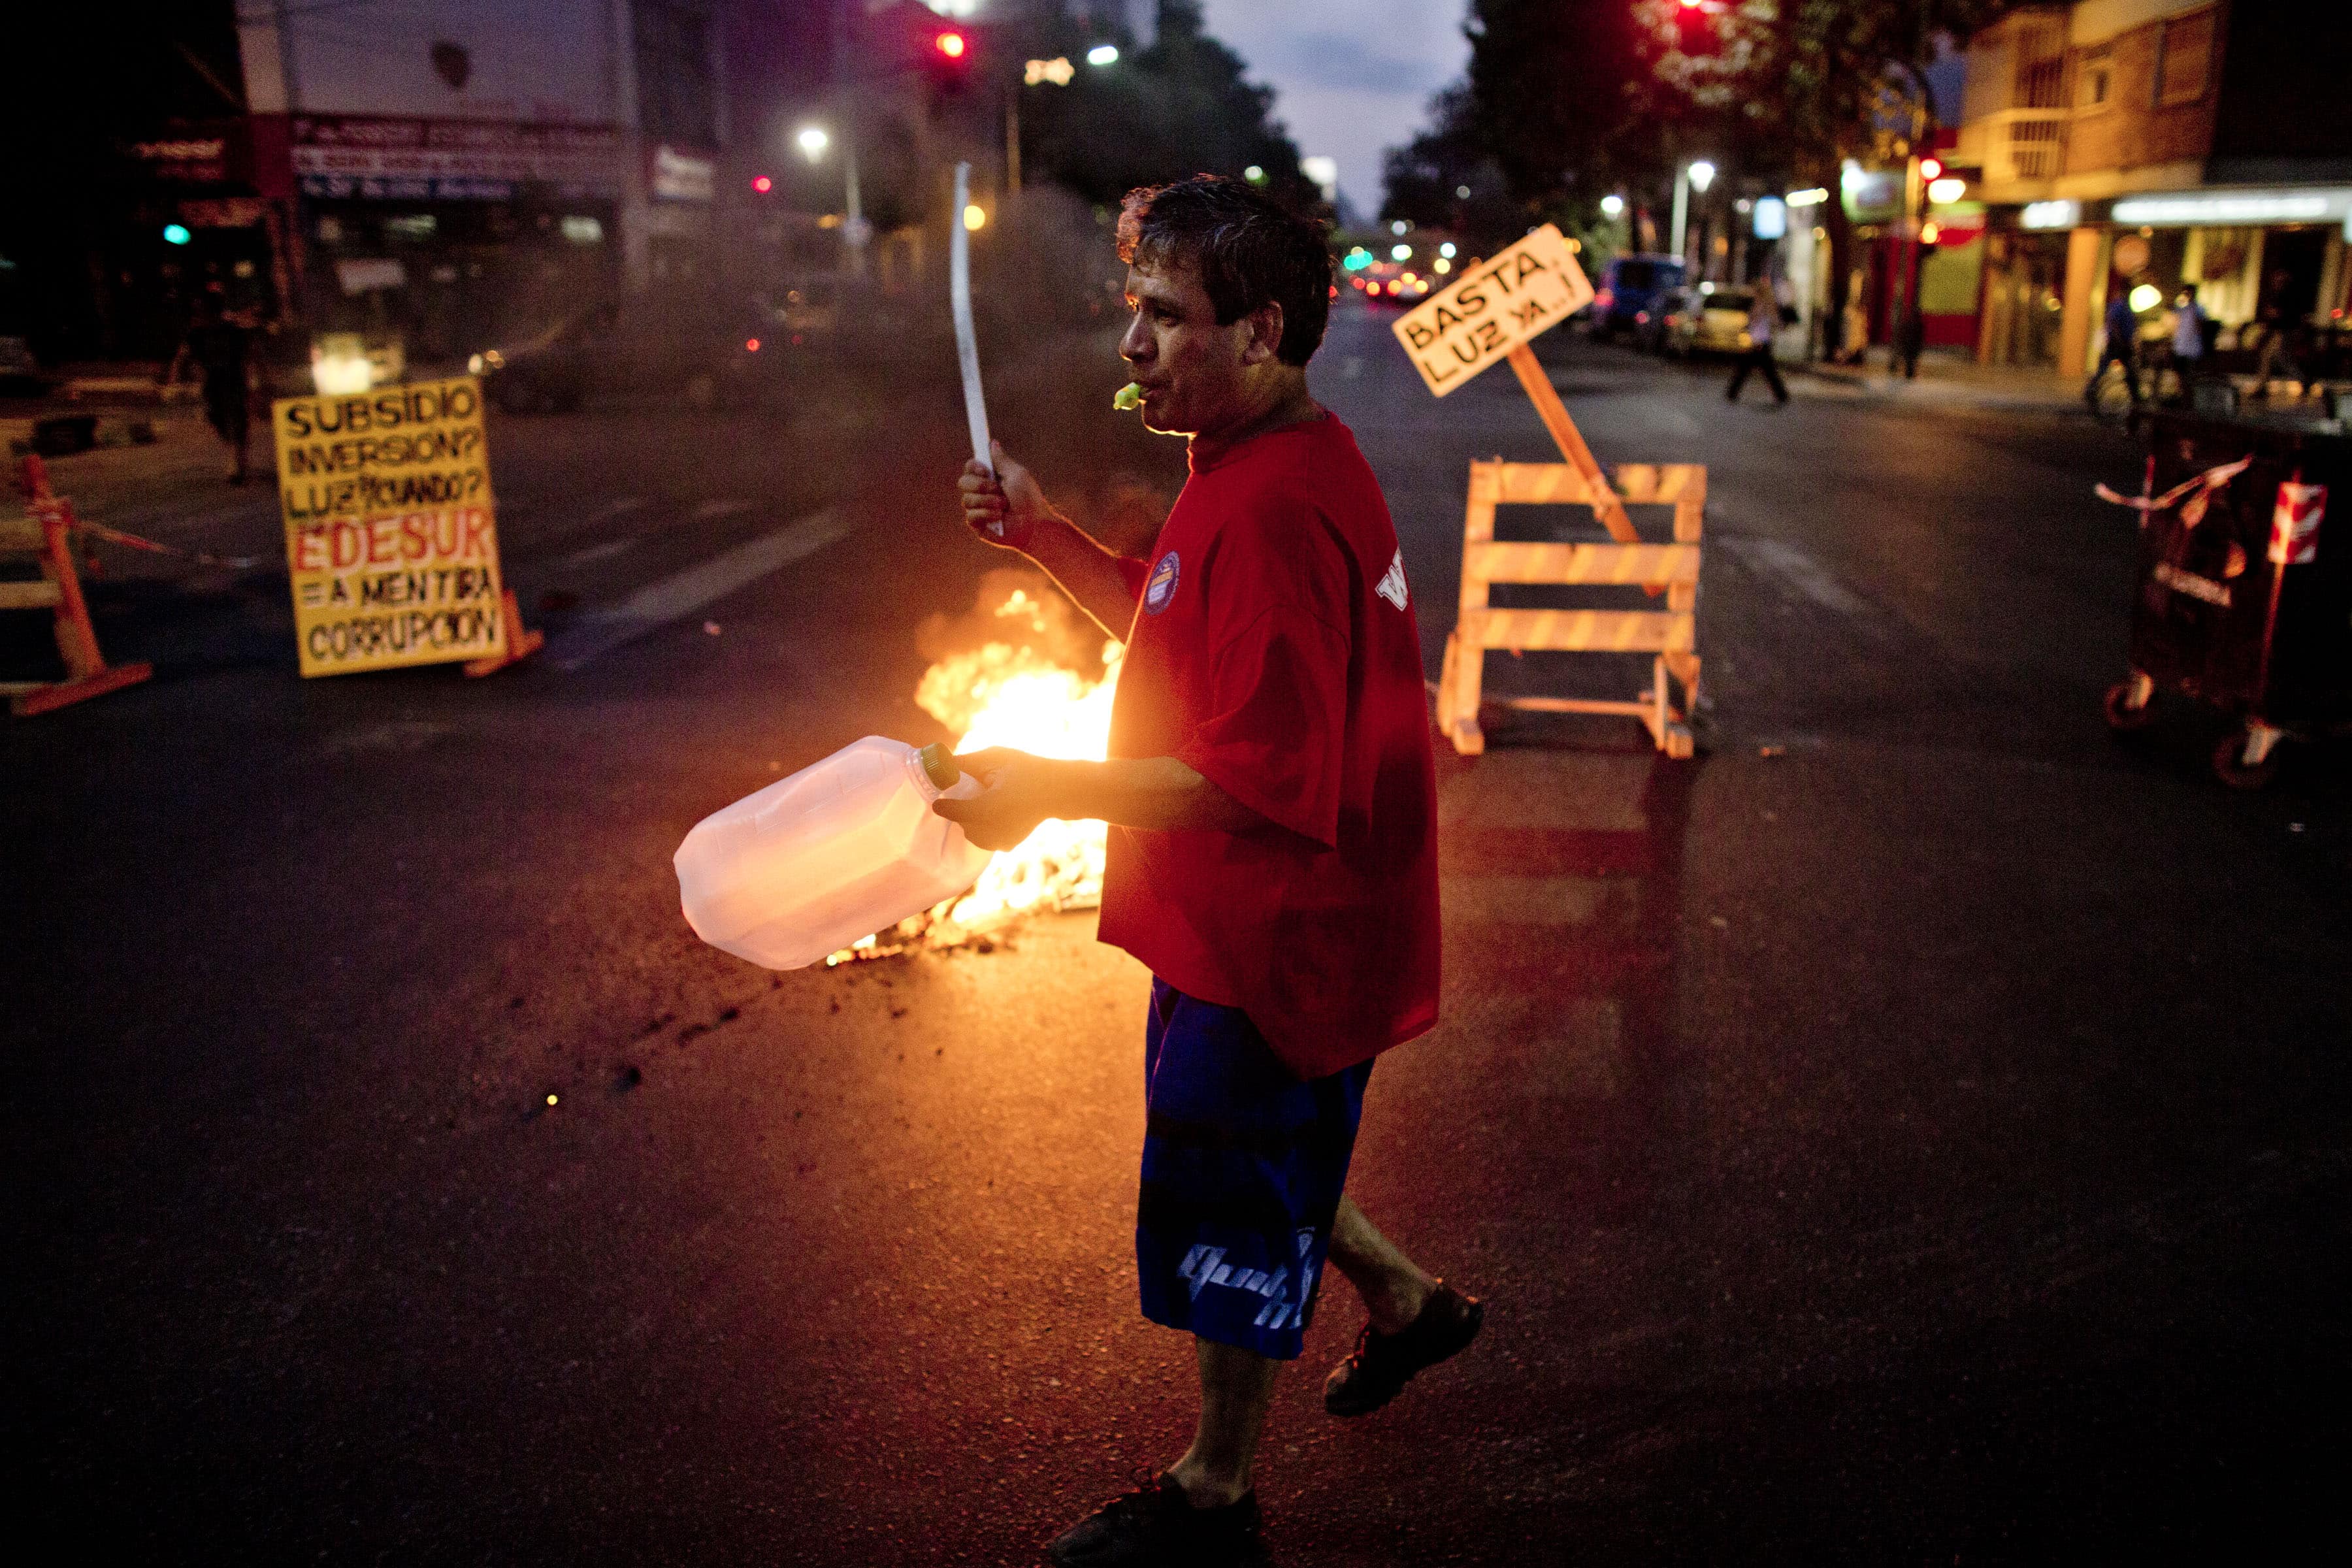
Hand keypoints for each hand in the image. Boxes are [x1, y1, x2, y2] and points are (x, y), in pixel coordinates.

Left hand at [930, 746, 1059, 850]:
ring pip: (973, 835)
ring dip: (971, 822)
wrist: (1058, 791)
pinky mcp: (1009, 844)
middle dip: (960, 812)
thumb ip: (966, 762)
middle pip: (963, 824)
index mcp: (985, 809)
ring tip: (979, 806)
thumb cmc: (1028, 770)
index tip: (937, 800)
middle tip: (963, 797)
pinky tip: (993, 815)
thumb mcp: (996, 758)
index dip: (943, 805)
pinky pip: (987, 839)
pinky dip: (985, 829)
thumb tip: (942, 763)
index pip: (953, 811)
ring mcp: (1001, 840)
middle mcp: (991, 830)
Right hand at [957, 440, 1051, 550]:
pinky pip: (971, 516)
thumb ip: (1001, 460)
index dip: (973, 467)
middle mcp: (981, 493)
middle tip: (997, 489)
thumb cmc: (1029, 500)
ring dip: (988, 501)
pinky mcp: (978, 525)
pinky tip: (999, 518)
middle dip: (980, 485)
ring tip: (1004, 505)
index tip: (985, 470)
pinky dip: (987, 514)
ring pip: (967, 500)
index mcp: (989, 478)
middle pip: (963, 482)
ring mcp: (978, 509)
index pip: (970, 468)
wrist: (1034, 525)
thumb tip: (992, 443)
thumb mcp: (1016, 474)